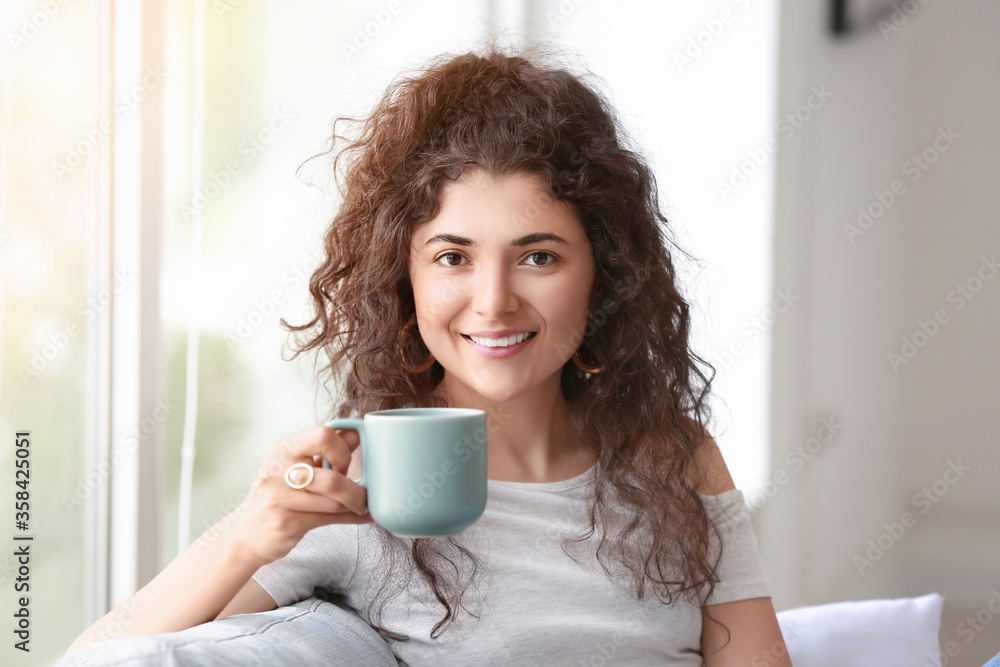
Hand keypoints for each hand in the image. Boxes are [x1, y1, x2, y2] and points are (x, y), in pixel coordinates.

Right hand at [227, 424, 372, 567]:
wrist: (246, 535)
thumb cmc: (276, 496)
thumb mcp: (295, 467)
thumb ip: (325, 450)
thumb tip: (356, 433)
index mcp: (283, 450)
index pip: (322, 435)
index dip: (342, 450)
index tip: (344, 464)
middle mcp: (279, 471)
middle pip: (332, 478)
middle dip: (355, 489)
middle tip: (360, 493)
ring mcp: (280, 498)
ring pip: (334, 502)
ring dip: (355, 505)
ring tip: (361, 506)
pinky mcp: (286, 522)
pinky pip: (330, 519)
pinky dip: (352, 518)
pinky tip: (361, 517)